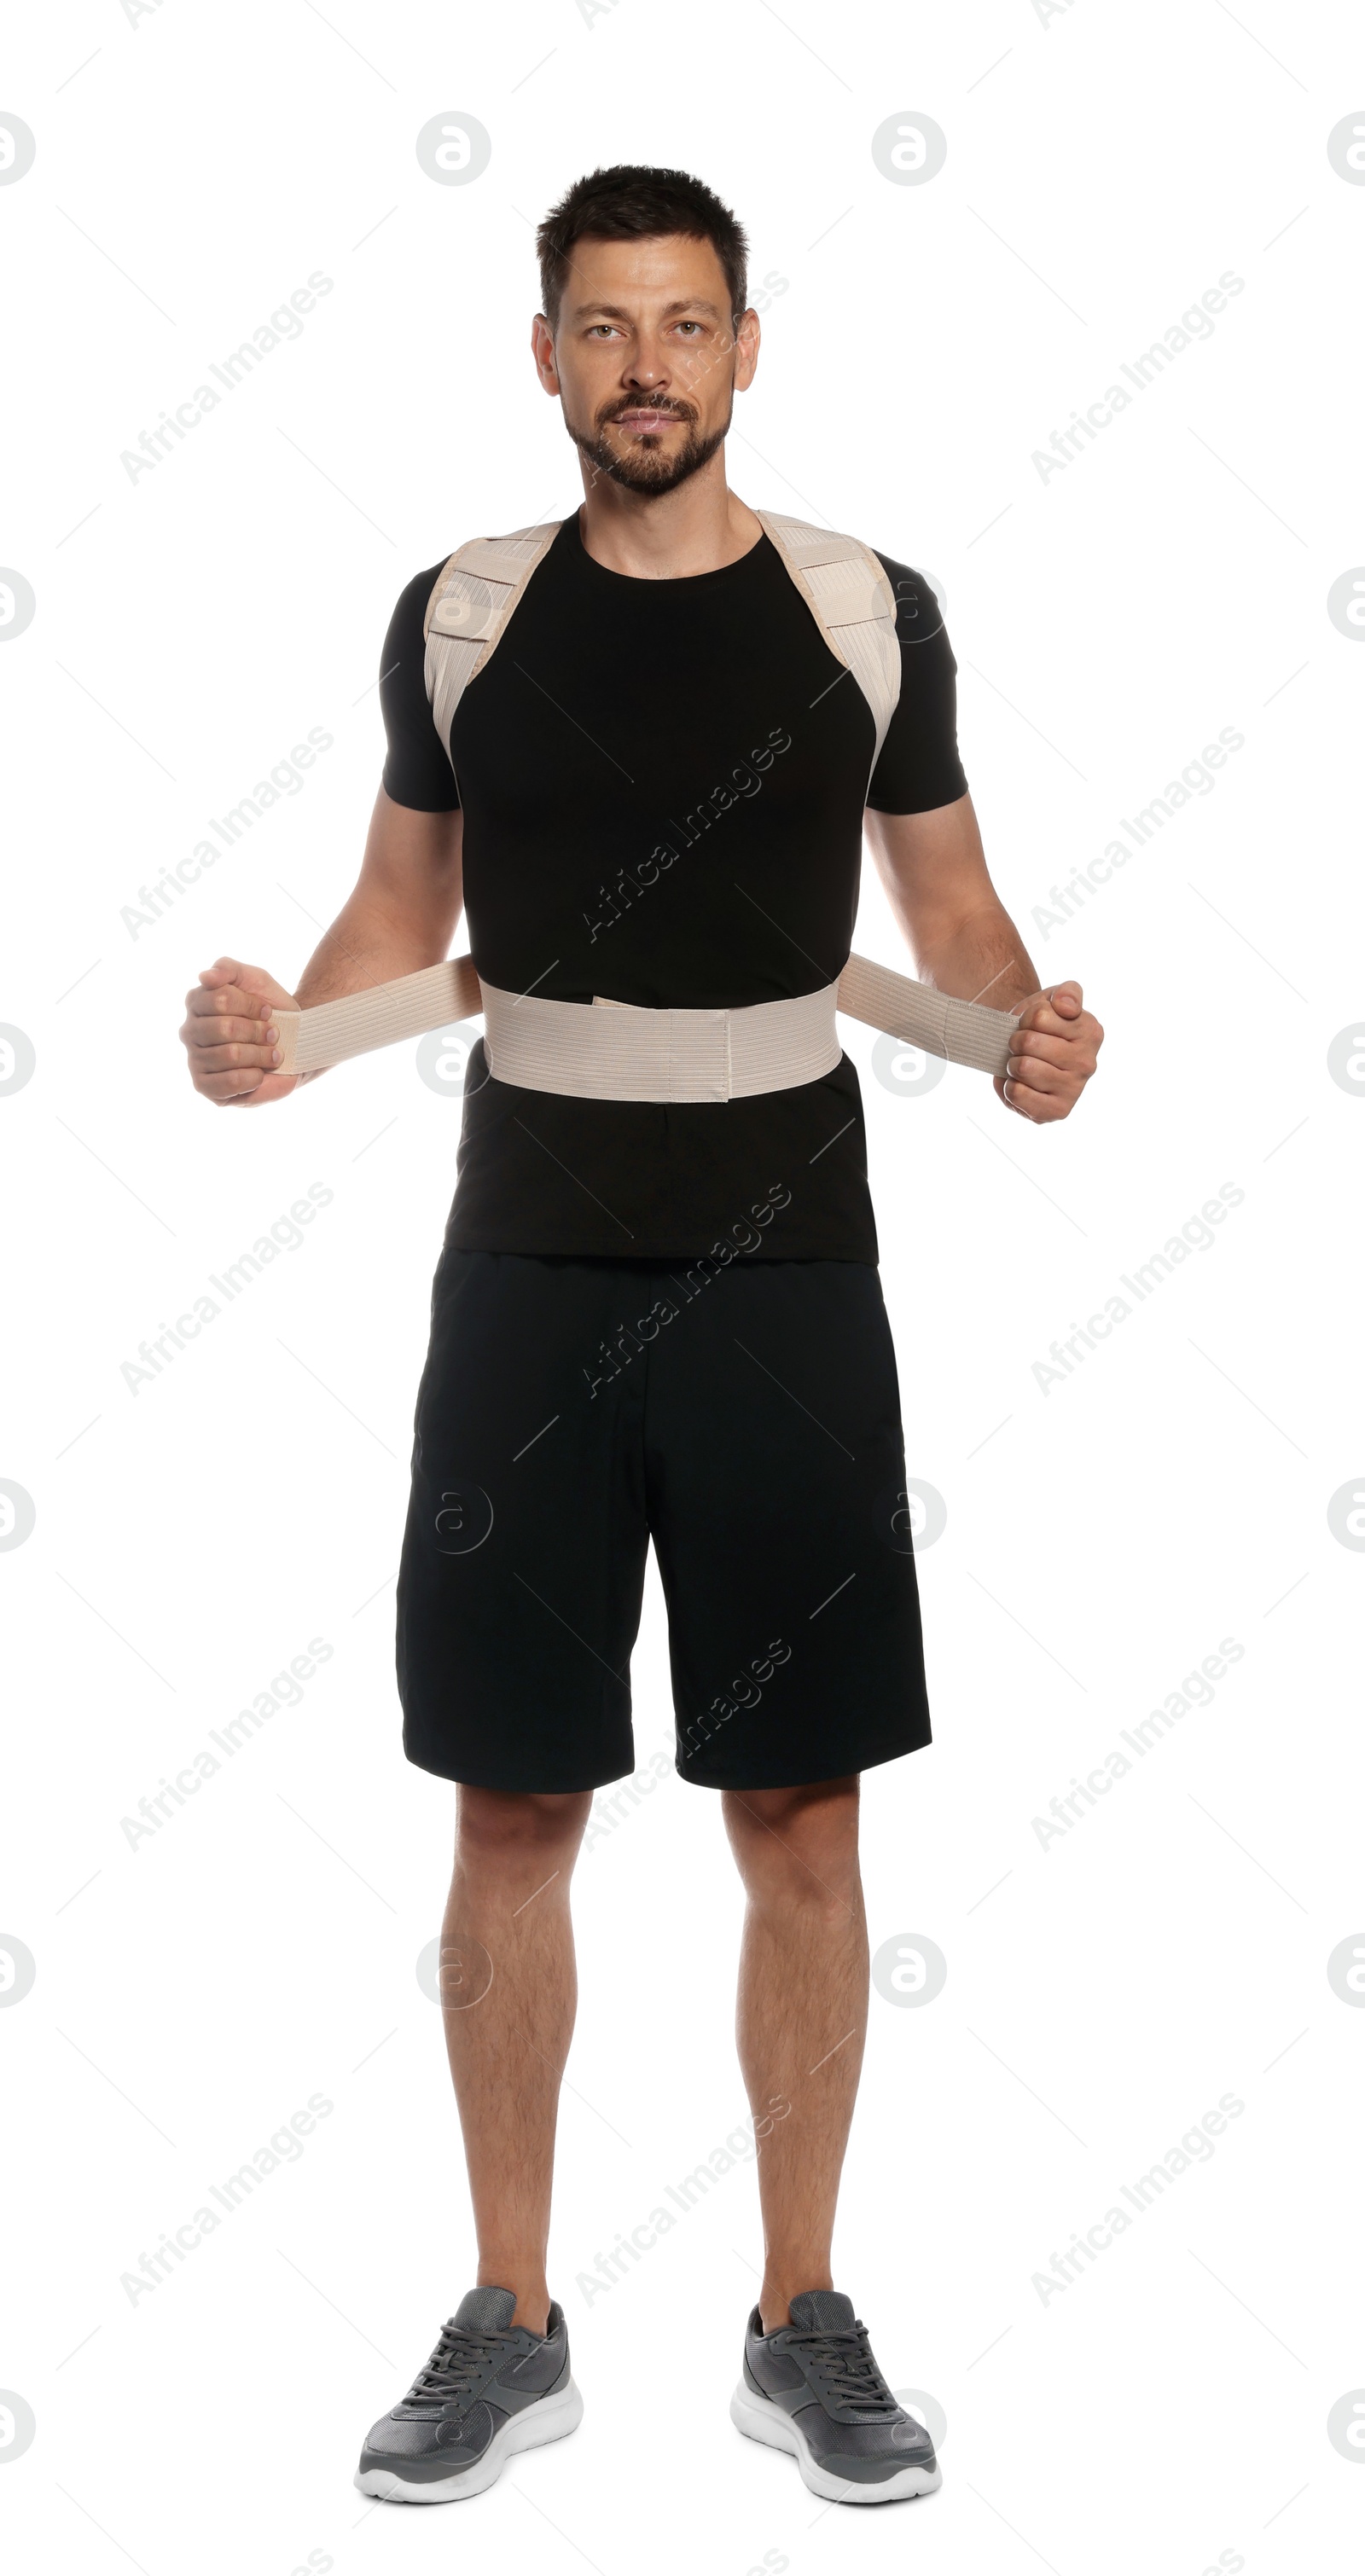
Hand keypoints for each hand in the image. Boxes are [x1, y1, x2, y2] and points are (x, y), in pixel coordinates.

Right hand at [180, 957, 300, 1106]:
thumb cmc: (270, 1011)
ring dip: (261, 1054)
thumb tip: (204, 977)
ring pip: (230, 1054)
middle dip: (258, 1031)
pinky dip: (253, 1076)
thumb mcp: (254, 978)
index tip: (267, 1011)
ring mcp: (195, 1060)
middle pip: (225, 1028)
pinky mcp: (205, 1086)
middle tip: (272, 1034)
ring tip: (271, 1054)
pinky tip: (259, 1073)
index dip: (252, 1005)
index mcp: (197, 1002)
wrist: (294, 1044)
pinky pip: (229, 1082)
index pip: (221, 998)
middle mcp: (190, 1031)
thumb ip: (228, 969)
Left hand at [994, 980, 1102, 1123]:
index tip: (1034, 1025)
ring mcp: (1074, 1089)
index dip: (1026, 1019)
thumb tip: (1067, 1007)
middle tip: (1023, 1046)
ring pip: (1023, 1067)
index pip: (1040, 1016)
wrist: (1028, 1055)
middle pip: (1029, 1042)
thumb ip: (1067, 992)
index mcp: (1090, 1032)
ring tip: (1022, 1064)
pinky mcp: (1057, 1111)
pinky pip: (1017, 1094)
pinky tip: (1022, 1084)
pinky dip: (1009, 1088)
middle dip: (1017, 1041)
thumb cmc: (1042, 1026)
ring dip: (1013, 1064)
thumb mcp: (1054, 999)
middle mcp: (1088, 1063)